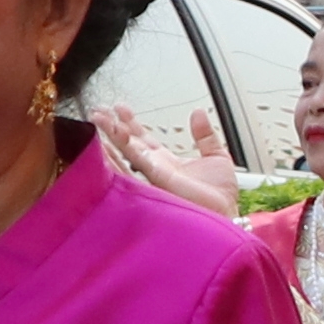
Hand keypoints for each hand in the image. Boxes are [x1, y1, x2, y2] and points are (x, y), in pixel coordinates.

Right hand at [103, 101, 244, 215]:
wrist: (225, 215)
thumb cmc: (220, 197)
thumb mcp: (216, 156)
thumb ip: (205, 135)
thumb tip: (199, 113)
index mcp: (168, 163)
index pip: (144, 139)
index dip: (132, 123)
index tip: (121, 109)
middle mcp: (156, 170)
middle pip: (129, 144)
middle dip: (114, 127)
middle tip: (100, 111)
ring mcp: (153, 177)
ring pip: (126, 153)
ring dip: (111, 137)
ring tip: (97, 120)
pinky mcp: (155, 182)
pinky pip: (131, 167)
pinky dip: (117, 156)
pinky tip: (104, 145)